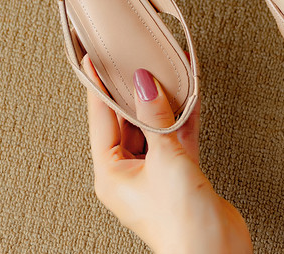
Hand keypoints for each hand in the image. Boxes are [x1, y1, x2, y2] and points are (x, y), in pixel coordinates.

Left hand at [84, 56, 251, 253]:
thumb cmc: (182, 224)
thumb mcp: (166, 159)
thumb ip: (156, 117)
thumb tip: (144, 83)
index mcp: (111, 174)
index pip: (101, 119)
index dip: (99, 87)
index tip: (94, 61)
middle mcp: (129, 173)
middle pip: (126, 120)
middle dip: (134, 90)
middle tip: (133, 58)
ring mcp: (154, 173)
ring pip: (153, 125)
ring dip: (161, 100)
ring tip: (164, 69)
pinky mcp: (179, 173)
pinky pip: (176, 135)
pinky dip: (182, 115)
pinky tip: (188, 92)